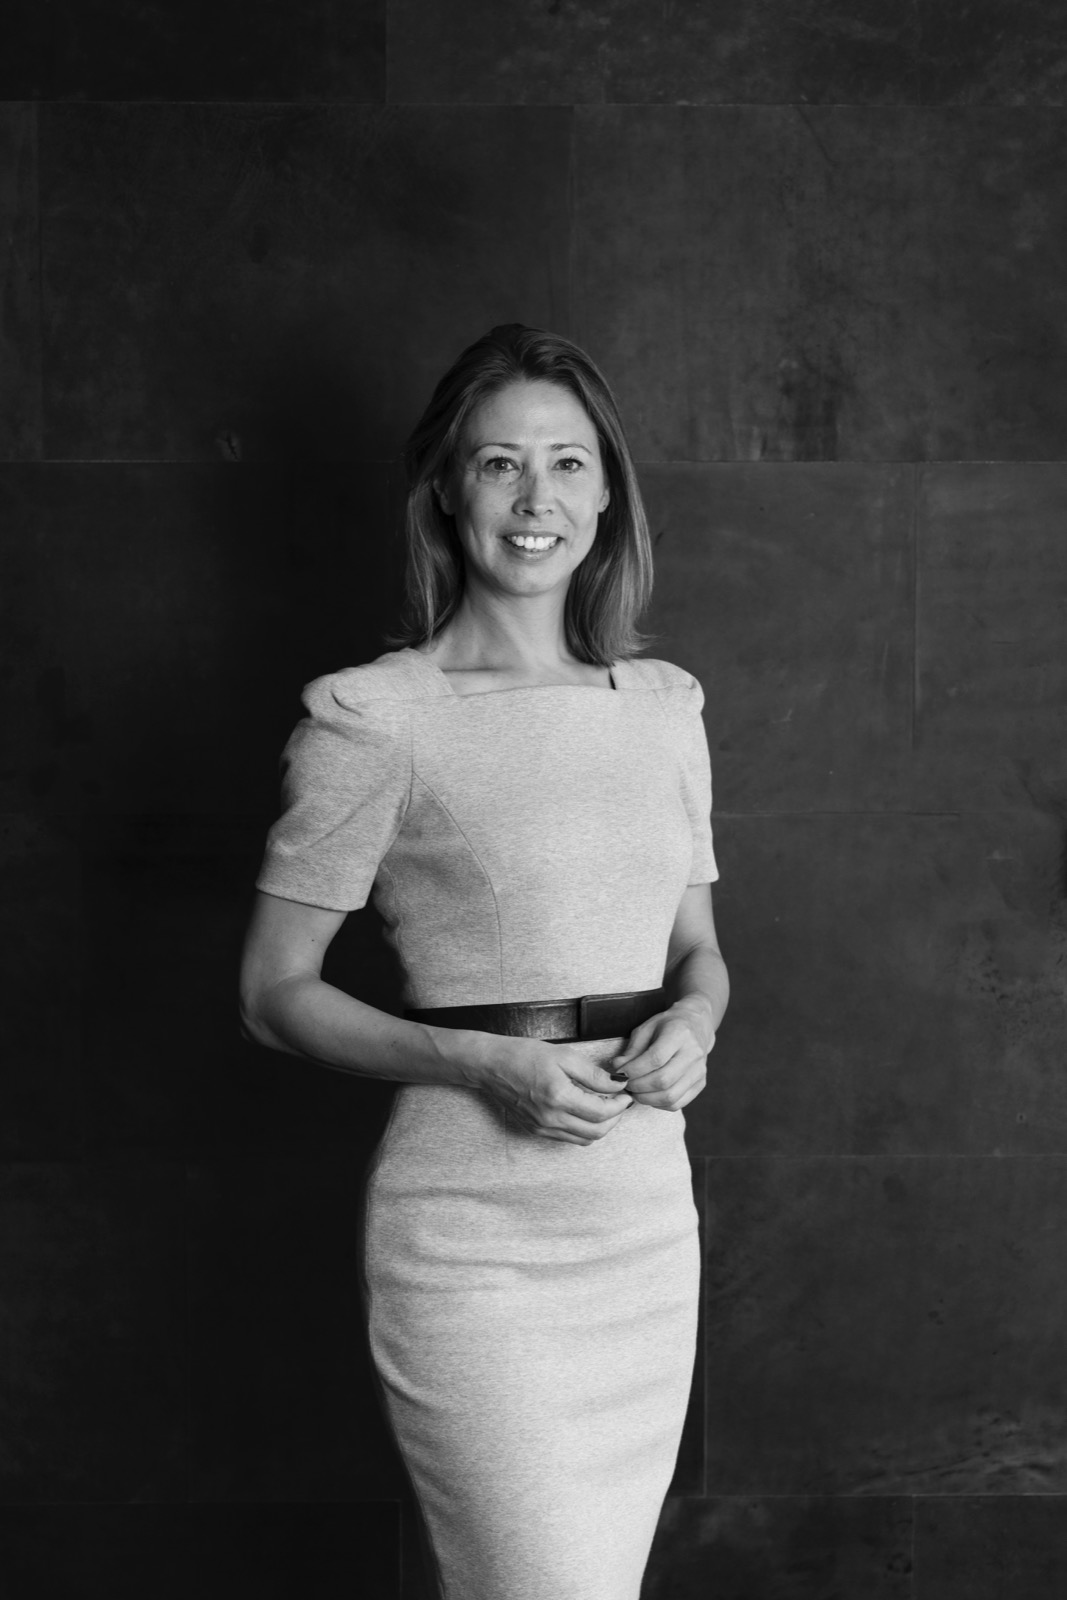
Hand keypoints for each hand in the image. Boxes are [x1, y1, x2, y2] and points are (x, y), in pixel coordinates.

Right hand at [473, 1037, 632, 1145]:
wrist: (491, 1065)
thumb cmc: (524, 1055)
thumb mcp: (564, 1056)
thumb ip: (594, 1074)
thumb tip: (618, 1084)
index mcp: (559, 1097)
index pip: (602, 1112)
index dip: (620, 1104)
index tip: (626, 1092)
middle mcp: (551, 1119)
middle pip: (597, 1132)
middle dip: (615, 1118)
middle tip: (620, 1100)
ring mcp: (543, 1128)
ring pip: (584, 1139)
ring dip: (601, 1126)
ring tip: (605, 1106)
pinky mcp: (537, 1131)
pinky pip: (569, 1138)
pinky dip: (584, 1129)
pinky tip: (585, 1112)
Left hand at [610, 999, 714, 1111]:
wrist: (695, 1026)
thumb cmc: (666, 1027)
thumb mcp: (646, 1029)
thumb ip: (631, 1050)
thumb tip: (616, 1069)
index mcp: (679, 1034)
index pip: (656, 1058)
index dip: (634, 1070)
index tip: (620, 1073)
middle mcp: (693, 1054)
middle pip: (663, 1080)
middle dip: (638, 1086)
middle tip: (625, 1084)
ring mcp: (699, 1071)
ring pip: (670, 1096)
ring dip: (646, 1098)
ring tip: (634, 1091)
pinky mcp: (700, 1084)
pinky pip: (676, 1104)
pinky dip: (657, 1104)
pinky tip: (648, 1095)